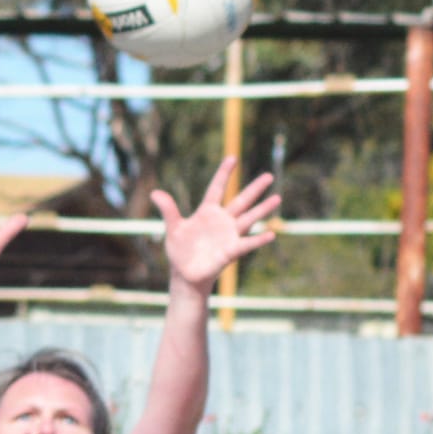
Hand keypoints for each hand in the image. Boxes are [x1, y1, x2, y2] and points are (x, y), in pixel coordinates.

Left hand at [153, 157, 280, 292]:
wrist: (185, 275)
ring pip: (249, 218)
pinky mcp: (231, 251)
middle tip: (269, 175)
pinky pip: (248, 243)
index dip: (224, 174)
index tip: (232, 158)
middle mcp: (222, 221)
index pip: (217, 188)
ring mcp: (229, 235)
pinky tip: (271, 234)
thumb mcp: (173, 228)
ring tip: (278, 198)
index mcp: (207, 212)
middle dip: (255, 188)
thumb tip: (154, 192)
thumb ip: (168, 210)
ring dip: (263, 209)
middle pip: (241, 200)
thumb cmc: (179, 252)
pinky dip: (259, 239)